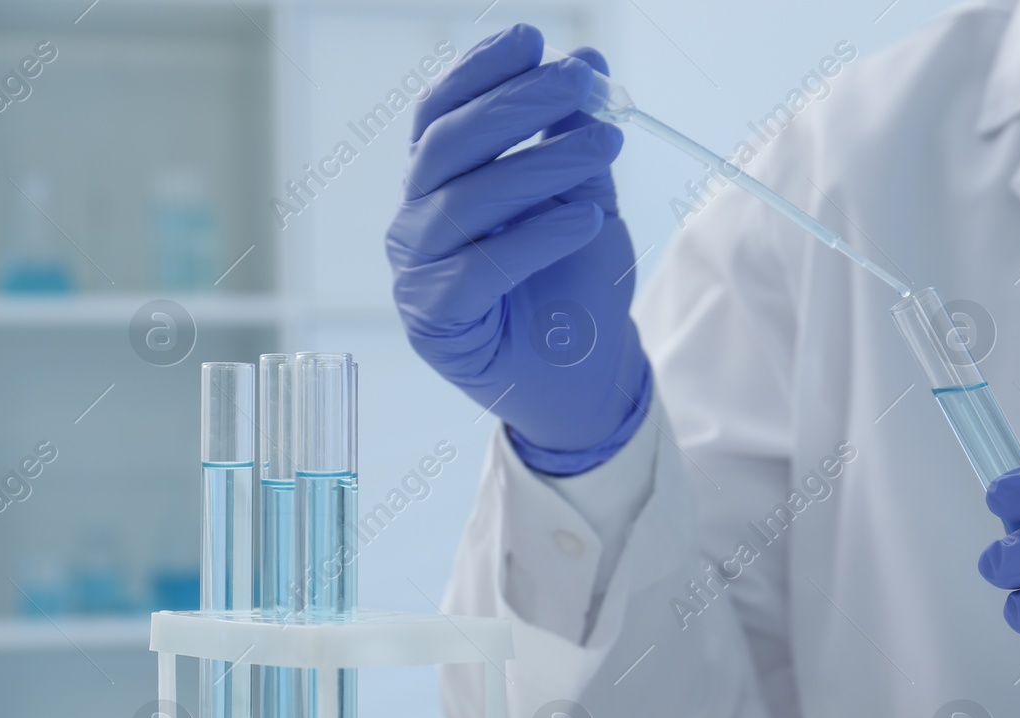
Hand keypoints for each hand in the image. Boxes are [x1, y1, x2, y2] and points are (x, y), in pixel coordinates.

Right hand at [387, 24, 648, 473]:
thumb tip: (587, 62)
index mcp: (439, 181)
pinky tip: (585, 220)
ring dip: (540, 165)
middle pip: (450, 146)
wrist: (580, 376)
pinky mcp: (436, 319)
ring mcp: (417, 269)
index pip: (442, 112)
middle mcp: (416, 219)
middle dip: (517, 105)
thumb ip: (575, 138)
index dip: (480, 71)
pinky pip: (481, 268)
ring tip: (602, 145)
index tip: (531, 39)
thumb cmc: (573, 285)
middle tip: (579, 84)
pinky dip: (536, 238)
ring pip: (465, 201)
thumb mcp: (584, 197)